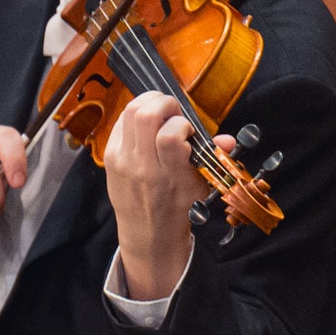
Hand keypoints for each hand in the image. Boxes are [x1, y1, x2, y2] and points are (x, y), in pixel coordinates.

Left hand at [103, 89, 207, 301]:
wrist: (147, 232)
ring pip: (129, 113)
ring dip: (148, 103)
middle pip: (144, 115)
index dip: (181, 122)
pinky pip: (118, 124)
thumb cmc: (177, 205)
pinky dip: (133, 116)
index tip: (187, 129)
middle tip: (174, 112)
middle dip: (164, 102)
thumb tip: (226, 140)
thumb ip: (213, 157)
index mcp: (168, 173)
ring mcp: (121, 161)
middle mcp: (141, 166)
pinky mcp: (109, 159)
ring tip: (161, 112)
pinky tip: (145, 125)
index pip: (169, 134)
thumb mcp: (201, 183)